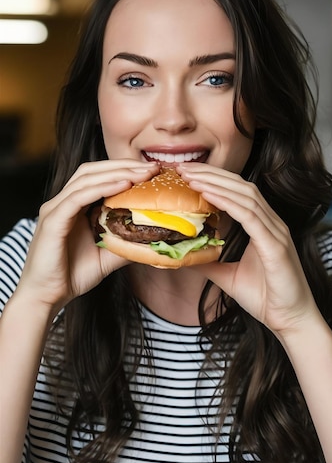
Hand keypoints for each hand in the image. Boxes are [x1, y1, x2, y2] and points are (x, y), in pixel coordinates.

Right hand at [17, 160, 158, 311]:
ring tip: (142, 173)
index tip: (152, 172)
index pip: (98, 177)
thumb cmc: (72, 275)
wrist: (46, 297)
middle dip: (124, 166)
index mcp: (73, 206)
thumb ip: (126, 244)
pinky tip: (123, 184)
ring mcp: (55, 209)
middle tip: (152, 168)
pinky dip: (102, 188)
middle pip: (93, 171)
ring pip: (87, 179)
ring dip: (117, 172)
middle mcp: (62, 202)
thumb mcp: (107, 256)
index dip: (124, 170)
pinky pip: (78, 197)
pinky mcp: (53, 221)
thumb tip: (154, 240)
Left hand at [178, 163, 318, 335]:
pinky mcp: (275, 245)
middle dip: (211, 173)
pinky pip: (250, 217)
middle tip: (183, 167)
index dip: (213, 178)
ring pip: (245, 196)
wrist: (289, 320)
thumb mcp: (228, 276)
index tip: (187, 173)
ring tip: (190, 177)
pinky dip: (229, 203)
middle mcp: (272, 222)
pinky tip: (209, 195)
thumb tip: (185, 257)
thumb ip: (210, 263)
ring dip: (215, 184)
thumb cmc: (266, 297)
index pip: (237, 191)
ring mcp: (276, 231)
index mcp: (263, 225)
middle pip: (240, 186)